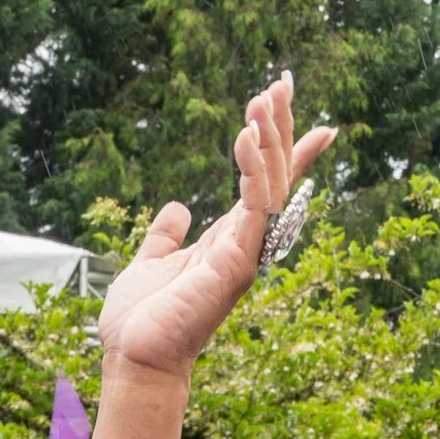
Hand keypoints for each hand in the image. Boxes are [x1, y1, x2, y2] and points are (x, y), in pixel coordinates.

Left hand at [93, 72, 337, 380]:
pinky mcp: (236, 263)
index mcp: (229, 239)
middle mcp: (245, 243)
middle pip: (275, 173)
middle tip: (282, 80)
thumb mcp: (151, 263)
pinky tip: (245, 137)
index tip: (306, 114)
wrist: (133, 359)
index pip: (268, 184)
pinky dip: (253, 171)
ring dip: (269, 138)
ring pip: (270, 184)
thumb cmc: (142, 322)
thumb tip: (176, 207)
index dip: (289, 147)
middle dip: (280, 126)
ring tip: (262, 98)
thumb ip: (165, 236)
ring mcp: (245, 253)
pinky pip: (254, 207)